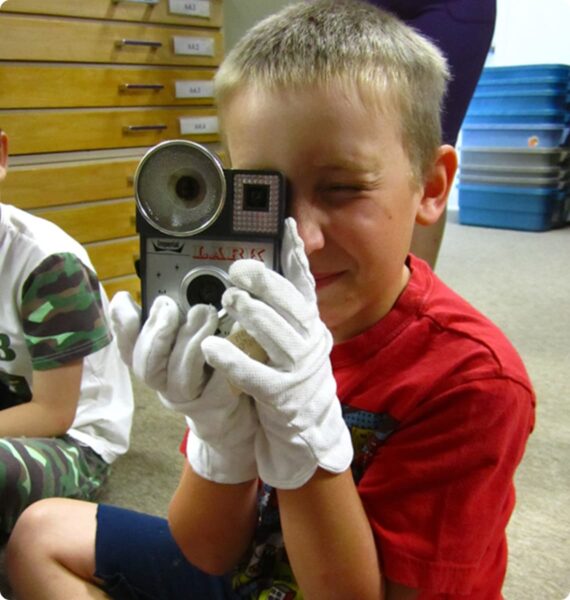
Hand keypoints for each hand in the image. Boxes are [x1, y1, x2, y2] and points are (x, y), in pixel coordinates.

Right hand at [109, 292, 257, 482]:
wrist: (234, 405)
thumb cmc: (207, 361)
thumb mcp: (186, 336)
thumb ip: (174, 319)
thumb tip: (167, 288)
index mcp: (151, 363)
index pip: (126, 348)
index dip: (121, 325)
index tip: (126, 298)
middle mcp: (163, 383)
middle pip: (146, 366)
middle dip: (156, 331)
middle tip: (169, 305)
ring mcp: (188, 397)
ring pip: (180, 376)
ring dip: (190, 340)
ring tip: (205, 313)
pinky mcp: (216, 402)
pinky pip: (216, 383)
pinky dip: (221, 357)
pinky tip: (230, 335)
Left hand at [202, 218, 352, 488]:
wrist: (308, 424)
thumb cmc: (293, 371)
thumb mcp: (297, 335)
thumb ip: (288, 302)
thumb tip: (286, 254)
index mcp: (310, 323)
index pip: (305, 285)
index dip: (297, 257)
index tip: (286, 227)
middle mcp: (309, 342)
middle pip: (291, 307)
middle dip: (266, 285)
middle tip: (239, 269)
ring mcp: (298, 370)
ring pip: (276, 337)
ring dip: (252, 316)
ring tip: (228, 298)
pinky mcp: (282, 396)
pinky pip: (257, 375)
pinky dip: (234, 360)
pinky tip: (211, 347)